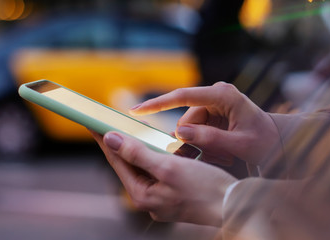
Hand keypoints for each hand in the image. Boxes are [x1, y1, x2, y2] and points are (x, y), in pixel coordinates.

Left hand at [92, 131, 236, 225]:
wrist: (236, 205)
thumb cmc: (205, 188)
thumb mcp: (168, 167)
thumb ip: (137, 153)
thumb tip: (111, 139)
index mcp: (142, 195)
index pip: (117, 161)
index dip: (105, 139)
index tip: (93, 123)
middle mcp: (149, 199)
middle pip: (129, 164)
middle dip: (121, 143)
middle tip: (110, 122)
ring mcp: (161, 198)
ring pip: (144, 166)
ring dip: (139, 147)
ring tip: (132, 130)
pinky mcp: (174, 193)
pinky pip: (159, 170)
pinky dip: (157, 155)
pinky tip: (158, 144)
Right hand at [130, 82, 279, 165]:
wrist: (282, 142)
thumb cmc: (267, 142)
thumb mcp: (241, 145)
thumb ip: (210, 139)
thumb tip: (179, 133)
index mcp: (223, 95)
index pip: (183, 96)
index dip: (157, 104)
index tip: (136, 111)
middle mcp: (215, 94)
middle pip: (185, 119)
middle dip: (191, 141)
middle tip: (211, 158)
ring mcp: (213, 103)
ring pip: (188, 128)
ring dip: (199, 145)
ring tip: (223, 157)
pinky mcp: (211, 113)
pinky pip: (195, 130)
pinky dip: (203, 145)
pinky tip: (220, 153)